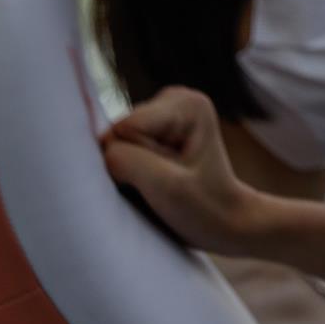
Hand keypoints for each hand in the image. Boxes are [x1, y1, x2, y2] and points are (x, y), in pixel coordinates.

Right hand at [101, 86, 262, 254]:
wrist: (227, 224)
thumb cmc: (206, 209)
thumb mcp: (167, 188)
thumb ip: (126, 159)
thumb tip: (97, 144)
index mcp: (187, 105)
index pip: (125, 130)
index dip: (135, 164)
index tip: (167, 181)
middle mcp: (173, 99)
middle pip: (119, 134)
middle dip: (131, 166)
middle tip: (162, 187)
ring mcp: (160, 114)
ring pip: (115, 144)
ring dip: (130, 172)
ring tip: (161, 186)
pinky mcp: (149, 131)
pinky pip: (117, 151)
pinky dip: (129, 172)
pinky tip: (154, 181)